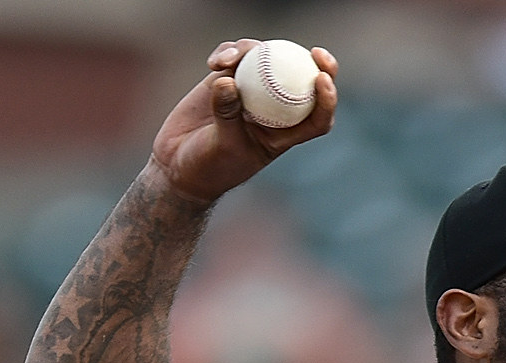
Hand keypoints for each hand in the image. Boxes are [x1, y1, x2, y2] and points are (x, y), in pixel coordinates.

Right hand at [148, 40, 340, 205]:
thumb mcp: (222, 145)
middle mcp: (271, 110)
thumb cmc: (208, 167)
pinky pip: (234, 58)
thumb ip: (227, 113)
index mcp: (282, 135)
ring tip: (228, 60)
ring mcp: (249, 92)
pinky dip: (227, 53)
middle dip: (316, 64)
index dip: (327, 100)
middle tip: (316, 53)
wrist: (177, 165)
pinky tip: (213, 62)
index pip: (316, 119)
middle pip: (302, 82)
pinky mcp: (225, 80)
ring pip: (266, 61)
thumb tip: (228, 80)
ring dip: (253, 52)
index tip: (323, 81)